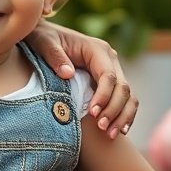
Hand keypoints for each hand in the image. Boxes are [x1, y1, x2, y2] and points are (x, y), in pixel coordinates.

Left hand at [27, 21, 136, 138]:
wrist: (42, 35)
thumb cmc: (42, 38)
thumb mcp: (44, 42)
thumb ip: (54, 56)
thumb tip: (68, 73)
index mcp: (96, 49)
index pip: (108, 76)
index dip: (104, 96)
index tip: (92, 114)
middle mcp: (108, 58)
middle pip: (122, 87)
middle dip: (114, 110)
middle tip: (102, 129)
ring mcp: (111, 69)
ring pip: (128, 95)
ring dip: (122, 116)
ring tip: (111, 134)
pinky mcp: (108, 81)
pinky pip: (123, 99)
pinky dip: (124, 114)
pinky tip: (119, 130)